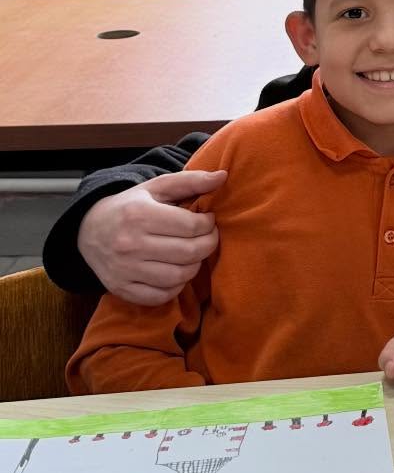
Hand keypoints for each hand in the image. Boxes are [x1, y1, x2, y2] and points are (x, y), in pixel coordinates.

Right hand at [76, 170, 226, 305]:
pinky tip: (177, 271)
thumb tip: (224, 176)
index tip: (208, 220)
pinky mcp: (120, 289)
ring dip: (194, 266)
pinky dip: (176, 287)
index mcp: (140, 215)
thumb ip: (191, 180)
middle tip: (208, 237)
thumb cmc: (131, 205)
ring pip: (177, 277)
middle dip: (208, 244)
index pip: (192, 226)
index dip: (209, 224)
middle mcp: (130, 244)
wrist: (89, 230)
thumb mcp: (157, 187)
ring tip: (193, 253)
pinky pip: (160, 296)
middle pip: (188, 253)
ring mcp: (124, 270)